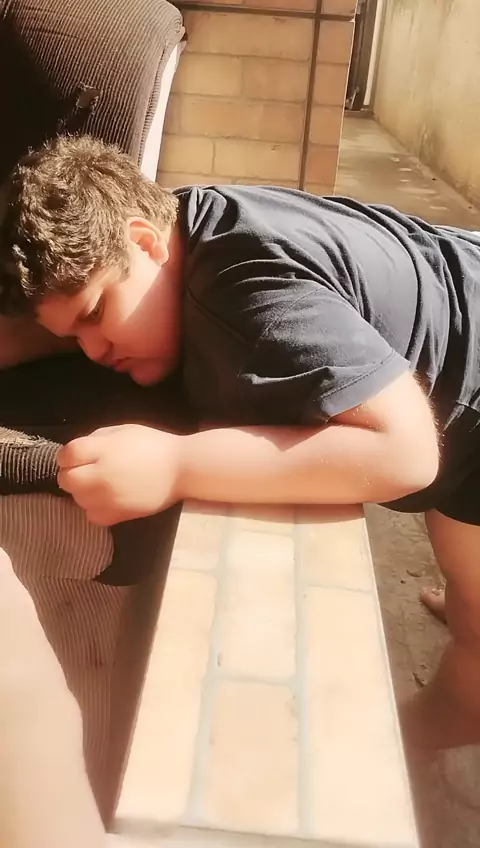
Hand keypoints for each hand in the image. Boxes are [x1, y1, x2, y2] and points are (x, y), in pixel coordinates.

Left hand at [57, 424, 182, 525]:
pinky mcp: (118, 515)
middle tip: (85, 472)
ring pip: (78, 500)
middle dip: (71, 475)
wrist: (182, 469)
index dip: (67, 456)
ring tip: (99, 486)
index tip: (76, 457)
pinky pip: (92, 516)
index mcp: (103, 450)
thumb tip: (77, 453)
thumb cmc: (153, 445)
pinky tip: (106, 500)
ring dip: (82, 492)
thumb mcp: (123, 430)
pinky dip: (94, 509)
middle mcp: (101, 475)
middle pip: (66, 480)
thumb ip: (96, 439)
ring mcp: (109, 498)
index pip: (66, 456)